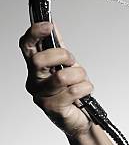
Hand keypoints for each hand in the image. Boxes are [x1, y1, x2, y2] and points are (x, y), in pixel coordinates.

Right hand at [19, 22, 93, 137]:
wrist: (80, 118)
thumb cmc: (72, 92)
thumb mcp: (67, 65)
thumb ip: (58, 46)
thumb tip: (52, 25)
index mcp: (36, 68)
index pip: (27, 46)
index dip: (34, 33)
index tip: (48, 25)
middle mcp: (34, 80)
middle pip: (40, 59)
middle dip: (64, 57)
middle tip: (73, 64)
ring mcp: (41, 95)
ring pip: (62, 76)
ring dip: (79, 76)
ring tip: (81, 82)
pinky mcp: (52, 107)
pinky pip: (74, 90)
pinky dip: (86, 89)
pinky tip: (83, 94)